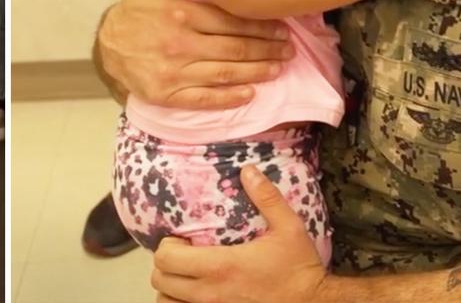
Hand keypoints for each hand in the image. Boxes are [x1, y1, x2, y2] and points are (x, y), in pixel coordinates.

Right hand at [100, 0, 290, 108]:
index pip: (230, 20)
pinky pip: (205, 98)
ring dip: (257, 71)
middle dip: (267, 48)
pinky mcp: (168, 94)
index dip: (260, 25)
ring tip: (277, 68)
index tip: (282, 28)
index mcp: (180, 13)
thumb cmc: (133, 12)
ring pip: (226, 72)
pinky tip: (250, 94)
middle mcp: (181, 43)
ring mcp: (175, 71)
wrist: (108, 48)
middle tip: (288, 50)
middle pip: (235, 47)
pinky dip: (229, 98)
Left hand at [152, 166, 325, 302]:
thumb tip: (248, 170)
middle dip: (166, 265)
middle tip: (184, 256)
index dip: (167, 246)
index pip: (166, 259)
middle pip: (160, 280)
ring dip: (170, 289)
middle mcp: (211, 293)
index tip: (183, 241)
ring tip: (186, 277)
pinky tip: (196, 295)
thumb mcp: (289, 228)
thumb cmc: (299, 269)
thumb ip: (267, 198)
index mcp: (222, 266)